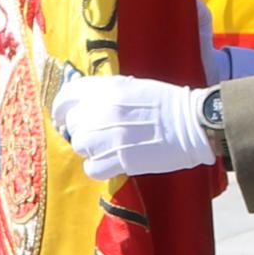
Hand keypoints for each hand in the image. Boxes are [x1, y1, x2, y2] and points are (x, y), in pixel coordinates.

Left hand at [53, 74, 215, 179]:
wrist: (193, 123)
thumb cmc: (166, 103)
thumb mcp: (132, 86)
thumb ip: (106, 92)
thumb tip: (84, 104)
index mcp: (107, 88)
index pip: (68, 95)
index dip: (60, 107)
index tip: (60, 116)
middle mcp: (104, 110)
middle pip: (73, 124)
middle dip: (82, 130)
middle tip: (98, 135)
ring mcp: (110, 135)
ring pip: (80, 146)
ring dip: (90, 149)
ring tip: (108, 148)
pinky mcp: (120, 158)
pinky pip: (91, 168)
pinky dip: (98, 167)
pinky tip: (111, 162)